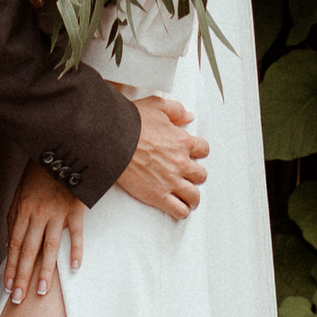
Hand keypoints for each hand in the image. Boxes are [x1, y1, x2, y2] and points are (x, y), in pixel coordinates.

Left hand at [4, 166, 83, 303]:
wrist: (59, 150)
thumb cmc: (38, 173)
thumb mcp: (20, 193)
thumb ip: (16, 218)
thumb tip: (10, 245)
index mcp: (22, 210)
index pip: (14, 245)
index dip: (11, 267)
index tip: (8, 286)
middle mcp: (37, 214)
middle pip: (28, 250)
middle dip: (22, 276)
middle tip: (19, 298)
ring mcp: (56, 212)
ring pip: (49, 247)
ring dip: (45, 271)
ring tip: (42, 291)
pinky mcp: (75, 209)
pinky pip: (75, 233)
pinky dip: (76, 250)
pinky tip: (74, 267)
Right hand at [115, 93, 209, 222]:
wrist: (112, 140)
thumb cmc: (130, 123)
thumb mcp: (157, 106)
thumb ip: (176, 110)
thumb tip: (188, 117)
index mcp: (182, 141)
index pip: (203, 150)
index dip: (198, 152)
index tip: (192, 154)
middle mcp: (181, 163)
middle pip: (201, 175)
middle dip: (195, 175)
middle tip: (187, 176)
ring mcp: (171, 181)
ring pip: (194, 196)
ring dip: (191, 197)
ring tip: (187, 197)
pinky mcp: (158, 196)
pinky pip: (179, 210)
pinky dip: (181, 211)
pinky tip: (177, 208)